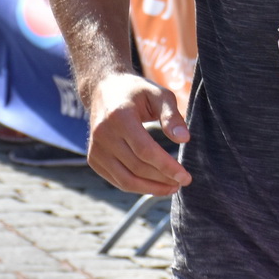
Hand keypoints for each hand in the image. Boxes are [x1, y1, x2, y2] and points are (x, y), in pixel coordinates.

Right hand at [84, 71, 191, 195]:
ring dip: (151, 188)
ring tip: (171, 187)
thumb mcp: (158, 94)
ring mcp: (95, 149)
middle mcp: (103, 134)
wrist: (104, 90)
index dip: (166, 167)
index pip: (145, 150)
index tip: (185, 177)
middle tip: (183, 182)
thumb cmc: (136, 92)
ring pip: (125, 180)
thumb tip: (184, 139)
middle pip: (137, 167)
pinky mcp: (93, 159)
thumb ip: (172, 116)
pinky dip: (136, 186)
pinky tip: (154, 185)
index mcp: (119, 116)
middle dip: (162, 179)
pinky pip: (117, 180)